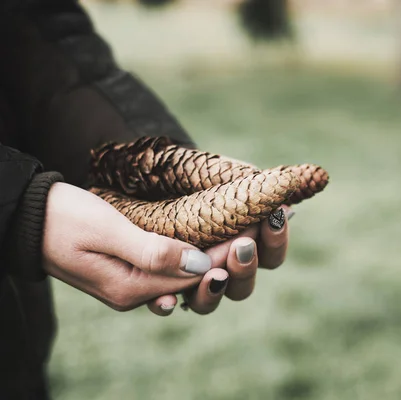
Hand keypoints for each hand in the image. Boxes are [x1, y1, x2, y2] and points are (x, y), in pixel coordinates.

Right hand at [42, 183, 291, 314]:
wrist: (28, 218)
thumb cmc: (64, 219)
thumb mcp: (107, 231)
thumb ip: (152, 251)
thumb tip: (199, 266)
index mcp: (130, 289)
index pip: (192, 280)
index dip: (225, 258)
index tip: (250, 231)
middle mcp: (137, 293)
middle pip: (196, 287)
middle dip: (229, 263)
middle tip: (252, 233)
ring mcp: (136, 284)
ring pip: (190, 282)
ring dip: (218, 263)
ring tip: (243, 238)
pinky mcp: (134, 269)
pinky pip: (175, 273)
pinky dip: (198, 260)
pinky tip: (216, 244)